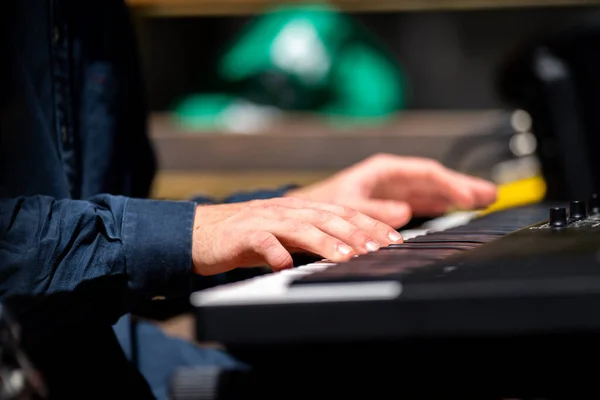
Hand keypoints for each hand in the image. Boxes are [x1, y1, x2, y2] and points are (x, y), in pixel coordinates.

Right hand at [191, 197, 402, 274]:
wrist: (201, 231)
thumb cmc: (247, 236)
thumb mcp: (286, 235)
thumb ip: (314, 240)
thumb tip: (350, 252)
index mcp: (300, 208)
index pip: (342, 213)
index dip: (370, 224)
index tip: (394, 240)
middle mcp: (287, 209)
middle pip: (328, 217)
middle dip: (357, 232)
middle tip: (381, 248)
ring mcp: (264, 219)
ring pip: (300, 227)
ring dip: (325, 242)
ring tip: (347, 257)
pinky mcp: (242, 234)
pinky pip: (262, 242)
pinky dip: (275, 253)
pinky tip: (285, 266)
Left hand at [286, 154, 497, 227]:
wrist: (307, 212)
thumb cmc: (323, 204)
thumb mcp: (347, 205)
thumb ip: (374, 210)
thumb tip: (404, 212)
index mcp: (384, 170)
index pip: (425, 173)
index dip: (450, 183)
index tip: (469, 196)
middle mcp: (393, 178)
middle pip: (435, 178)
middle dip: (462, 185)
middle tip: (491, 194)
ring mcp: (395, 190)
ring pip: (432, 189)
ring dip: (457, 194)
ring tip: (485, 199)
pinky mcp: (393, 203)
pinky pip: (424, 201)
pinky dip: (442, 204)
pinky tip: (458, 208)